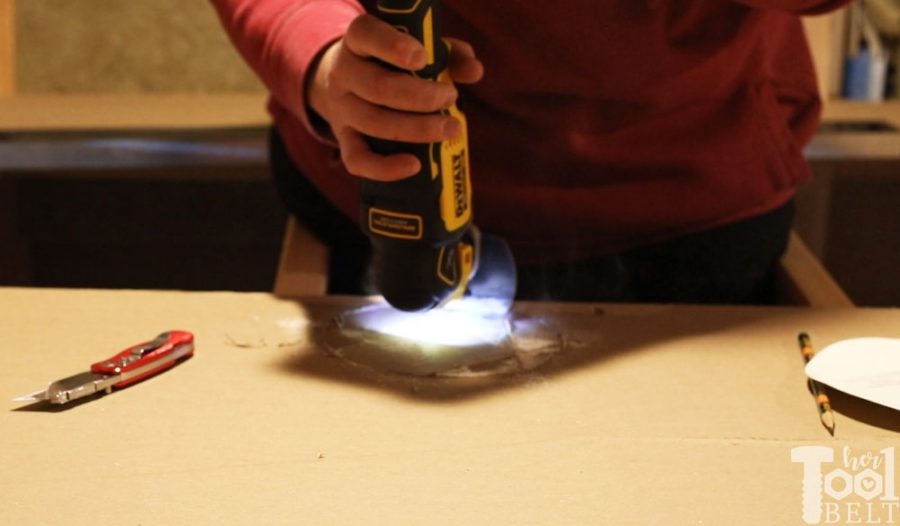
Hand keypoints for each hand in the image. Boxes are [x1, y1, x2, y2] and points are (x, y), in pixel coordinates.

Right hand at [307, 14, 483, 180]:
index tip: (422, 58)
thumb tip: (474, 72)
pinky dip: (385, 168)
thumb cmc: (394, 63)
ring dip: (417, 129)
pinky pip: (358, 160)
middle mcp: (343, 73)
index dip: (393, 47)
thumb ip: (450, 55)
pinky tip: (415, 165)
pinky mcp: (344, 140)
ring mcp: (341, 109)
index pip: (366, 34)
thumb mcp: (419, 48)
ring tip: (451, 128)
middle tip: (451, 97)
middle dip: (421, 97)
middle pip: (378, 87)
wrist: (345, 85)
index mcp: (359, 40)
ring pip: (374, 123)